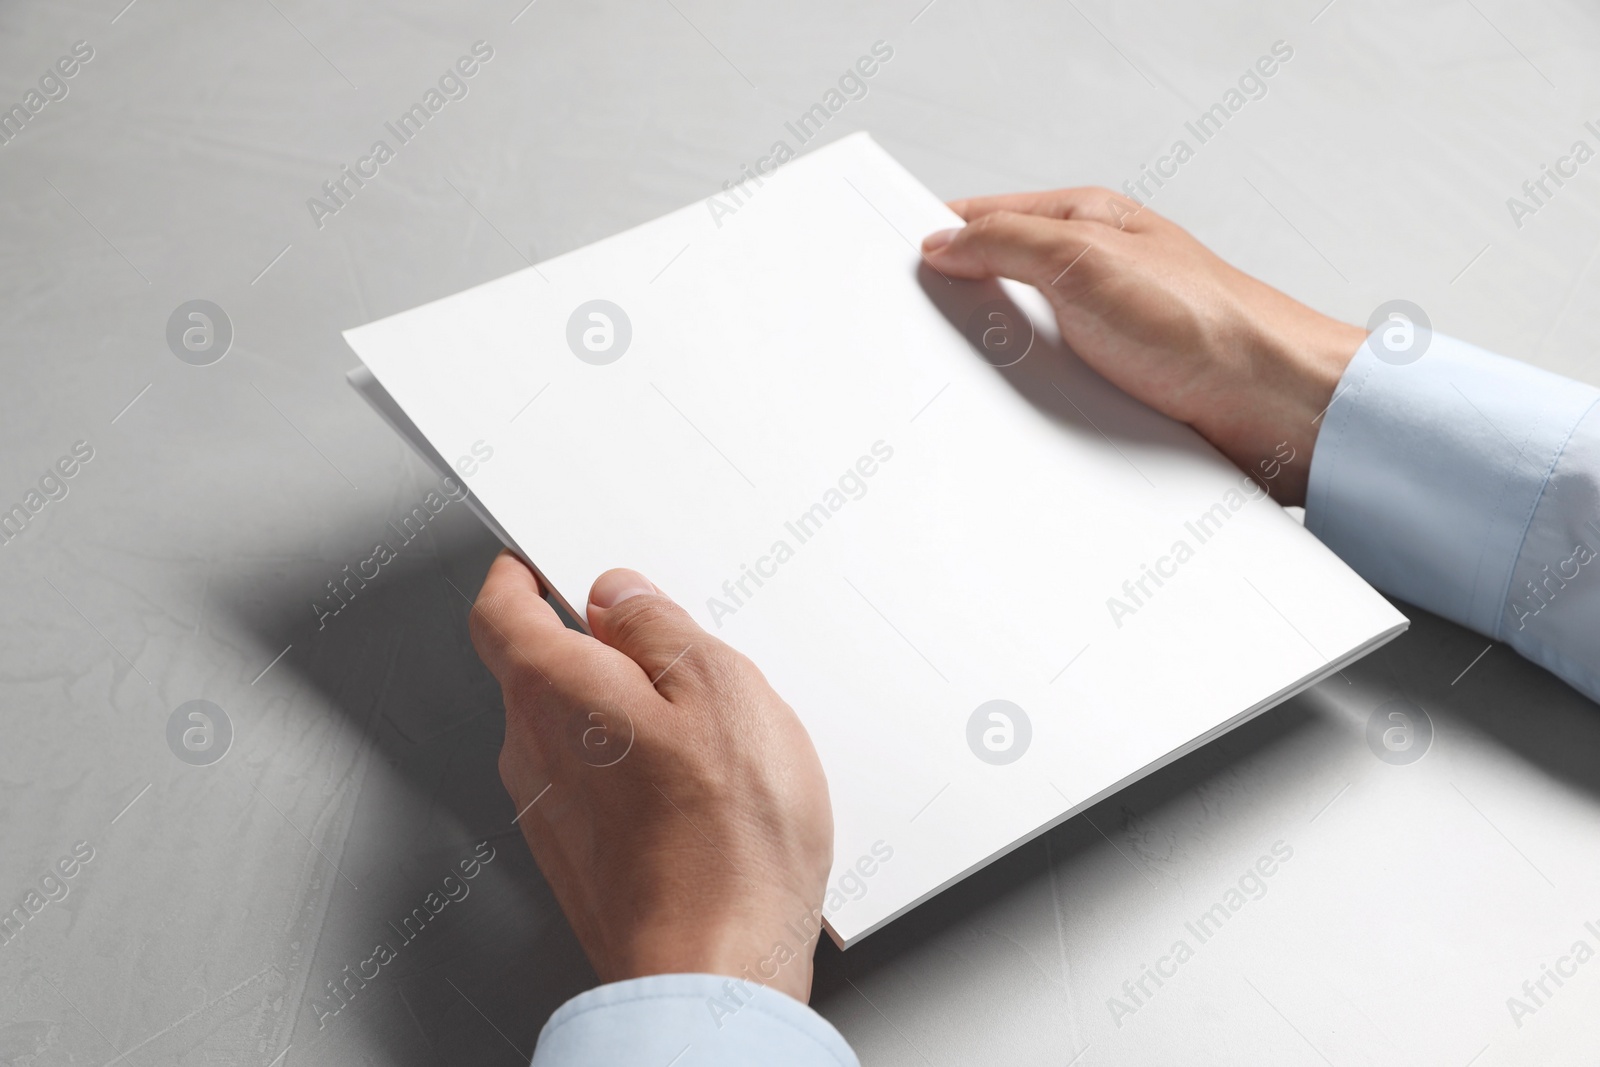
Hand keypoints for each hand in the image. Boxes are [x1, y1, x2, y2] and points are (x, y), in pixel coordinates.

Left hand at [469, 553, 833, 1002]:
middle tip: (667, 646)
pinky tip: (701, 790)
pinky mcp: (580, 860)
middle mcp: (532, 753)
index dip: (520, 576)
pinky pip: (595, 786)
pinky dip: (633, 770)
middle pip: (539, 670)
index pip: (498, 611)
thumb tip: (623, 599)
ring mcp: (551, 814)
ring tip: (706, 729)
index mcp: (552, 693)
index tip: (541, 564)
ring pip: (572, 732)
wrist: (715, 975)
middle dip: (594, 647)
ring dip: (621, 714)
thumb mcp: (722, 690)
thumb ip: (660, 629)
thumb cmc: (725, 846)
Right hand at [921, 188, 1367, 504]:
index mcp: (1087, 223)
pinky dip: (1032, 402)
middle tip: (928, 332)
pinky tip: (1023, 413)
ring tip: (980, 378)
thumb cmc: (1210, 324)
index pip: (988, 219)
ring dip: (1002, 365)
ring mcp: (1104, 331)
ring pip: (1023, 342)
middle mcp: (1095, 272)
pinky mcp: (1115, 384)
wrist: (1275, 404)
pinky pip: (1051, 389)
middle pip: (999, 282)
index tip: (900, 269)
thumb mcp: (1086, 262)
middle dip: (964, 308)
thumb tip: (945, 243)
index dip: (941, 239)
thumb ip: (1008, 244)